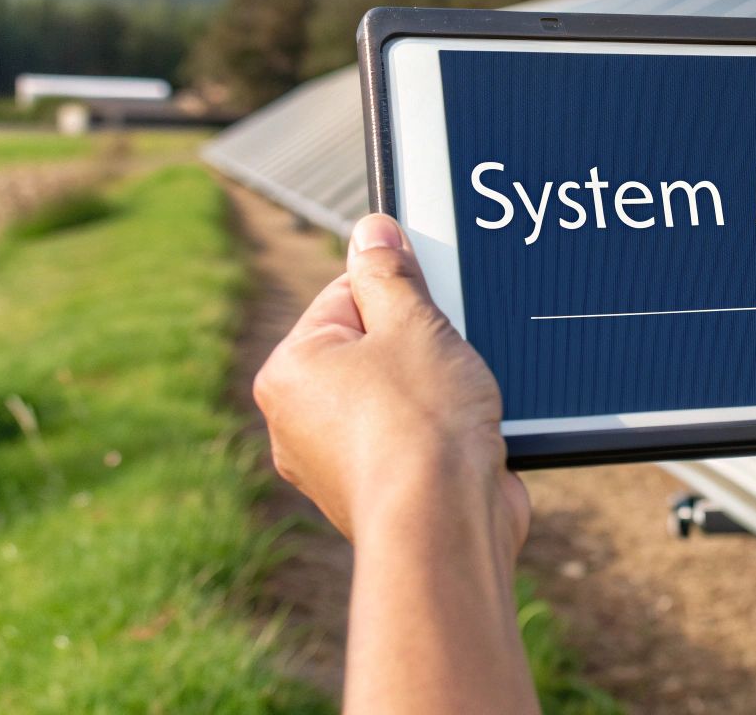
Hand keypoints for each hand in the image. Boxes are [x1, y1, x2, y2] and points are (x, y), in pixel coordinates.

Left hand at [253, 213, 528, 556]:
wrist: (446, 525)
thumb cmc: (422, 424)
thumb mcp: (413, 323)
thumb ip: (390, 272)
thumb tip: (372, 231)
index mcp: (290, 370)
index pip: (348, 296)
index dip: (403, 295)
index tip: (435, 310)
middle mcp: (298, 421)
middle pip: (374, 347)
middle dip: (422, 346)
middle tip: (451, 358)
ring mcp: (336, 464)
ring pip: (399, 395)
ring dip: (437, 391)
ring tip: (460, 403)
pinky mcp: (379, 494)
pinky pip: (415, 441)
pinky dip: (443, 434)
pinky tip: (465, 438)